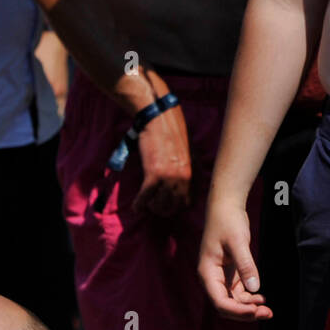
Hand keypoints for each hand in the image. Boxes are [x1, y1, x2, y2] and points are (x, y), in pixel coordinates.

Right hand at [133, 74, 192, 216]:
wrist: (160, 118)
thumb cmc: (173, 131)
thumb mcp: (189, 150)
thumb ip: (188, 166)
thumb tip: (185, 180)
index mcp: (193, 171)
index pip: (189, 201)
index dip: (178, 207)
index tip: (170, 206)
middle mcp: (184, 177)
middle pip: (175, 206)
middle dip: (165, 210)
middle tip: (156, 208)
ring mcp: (169, 177)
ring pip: (161, 204)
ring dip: (152, 208)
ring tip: (146, 206)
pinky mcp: (154, 173)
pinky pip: (146, 196)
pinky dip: (139, 204)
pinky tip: (136, 207)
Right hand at [199, 201, 272, 321]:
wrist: (226, 205)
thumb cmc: (228, 221)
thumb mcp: (238, 241)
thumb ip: (246, 264)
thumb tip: (255, 289)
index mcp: (208, 273)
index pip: (220, 302)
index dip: (237, 310)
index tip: (255, 310)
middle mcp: (212, 278)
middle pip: (226, 306)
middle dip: (245, 313)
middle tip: (267, 314)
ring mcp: (221, 277)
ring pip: (233, 301)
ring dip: (249, 307)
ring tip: (268, 310)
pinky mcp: (230, 273)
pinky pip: (238, 292)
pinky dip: (249, 298)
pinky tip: (261, 298)